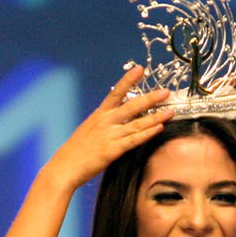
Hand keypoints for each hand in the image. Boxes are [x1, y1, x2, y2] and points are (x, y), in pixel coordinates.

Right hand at [48, 66, 171, 190]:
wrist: (65, 167)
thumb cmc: (75, 152)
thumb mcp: (88, 131)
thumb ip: (102, 124)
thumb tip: (115, 120)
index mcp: (98, 115)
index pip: (115, 93)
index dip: (128, 80)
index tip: (140, 69)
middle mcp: (105, 122)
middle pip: (131, 106)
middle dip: (150, 98)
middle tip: (166, 91)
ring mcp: (109, 135)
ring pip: (137, 123)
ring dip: (156, 116)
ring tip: (170, 110)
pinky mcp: (112, 150)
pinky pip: (134, 140)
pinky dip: (148, 133)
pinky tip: (159, 128)